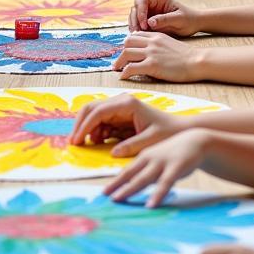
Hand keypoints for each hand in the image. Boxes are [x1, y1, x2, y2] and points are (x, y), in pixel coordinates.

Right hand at [70, 93, 186, 155]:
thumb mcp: (151, 141)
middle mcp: (120, 101)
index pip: (98, 112)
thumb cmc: (167, 133)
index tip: (77, 142)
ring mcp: (119, 106)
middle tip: (74, 143)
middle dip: (80, 124)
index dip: (85, 126)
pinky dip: (95, 130)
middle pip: (91, 107)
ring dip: (86, 127)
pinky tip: (98, 141)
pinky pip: (101, 120)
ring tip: (86, 144)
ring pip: (93, 113)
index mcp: (127, 104)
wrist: (178, 128)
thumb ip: (132, 146)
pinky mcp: (119, 114)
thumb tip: (112, 152)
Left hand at [102, 128, 211, 206]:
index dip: (115, 182)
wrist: (196, 140)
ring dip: (130, 189)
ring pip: (144, 178)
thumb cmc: (174, 154)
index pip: (127, 171)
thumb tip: (135, 188)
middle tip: (104, 196)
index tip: (103, 193)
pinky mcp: (176, 167)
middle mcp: (150, 158)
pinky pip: (165, 183)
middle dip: (117, 185)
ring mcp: (162, 162)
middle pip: (131, 174)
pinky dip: (157, 194)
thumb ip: (147, 173)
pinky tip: (151, 204)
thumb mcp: (158, 160)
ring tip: (118, 199)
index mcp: (144, 156)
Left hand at [113, 30, 203, 81]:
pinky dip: (124, 73)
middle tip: (119, 62)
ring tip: (117, 70)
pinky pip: (131, 68)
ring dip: (119, 63)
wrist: (196, 61)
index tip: (126, 52)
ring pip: (126, 54)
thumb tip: (148, 51)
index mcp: (156, 36)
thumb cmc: (186, 56)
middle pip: (127, 43)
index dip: (128, 44)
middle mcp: (151, 42)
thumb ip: (158, 44)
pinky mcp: (152, 65)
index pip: (135, 35)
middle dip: (121, 52)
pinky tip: (123, 77)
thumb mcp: (169, 43)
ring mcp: (151, 53)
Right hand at [130, 0, 202, 35]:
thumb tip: (149, 22)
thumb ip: (164, 20)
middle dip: (135, 19)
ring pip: (135, 15)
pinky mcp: (149, 19)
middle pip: (136, 7)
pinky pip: (138, 22)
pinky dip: (137, 28)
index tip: (145, 25)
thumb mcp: (179, 20)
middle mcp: (153, 2)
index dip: (140, 12)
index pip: (142, 0)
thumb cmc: (189, 20)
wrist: (194, 24)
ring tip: (137, 35)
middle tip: (138, 32)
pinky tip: (140, 36)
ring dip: (134, 24)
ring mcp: (150, 11)